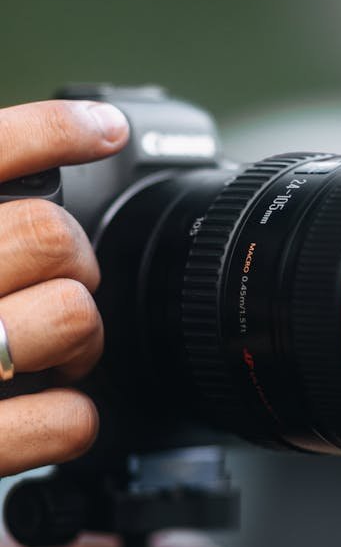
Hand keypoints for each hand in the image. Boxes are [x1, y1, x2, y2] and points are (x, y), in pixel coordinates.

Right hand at [0, 98, 128, 475]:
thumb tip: (29, 168)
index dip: (55, 128)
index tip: (106, 128)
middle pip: (48, 237)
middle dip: (76, 262)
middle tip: (60, 287)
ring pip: (71, 315)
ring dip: (83, 339)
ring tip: (52, 357)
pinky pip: (68, 419)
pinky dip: (74, 418)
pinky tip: (48, 415)